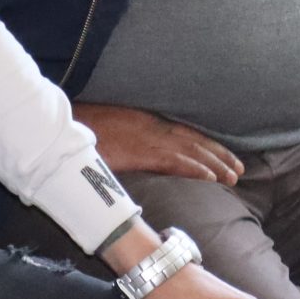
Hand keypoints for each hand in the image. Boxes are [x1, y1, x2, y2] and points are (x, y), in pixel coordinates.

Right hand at [72, 102, 244, 184]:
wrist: (60, 126)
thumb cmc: (79, 129)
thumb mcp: (108, 132)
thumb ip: (125, 141)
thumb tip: (132, 154)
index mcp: (144, 120)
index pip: (184, 131)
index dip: (206, 143)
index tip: (224, 154)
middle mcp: (151, 126)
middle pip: (194, 140)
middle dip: (218, 154)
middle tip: (239, 169)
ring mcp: (147, 137)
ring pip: (190, 151)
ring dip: (214, 163)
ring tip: (233, 176)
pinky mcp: (141, 151)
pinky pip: (174, 161)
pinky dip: (195, 169)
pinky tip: (210, 178)